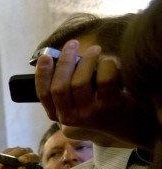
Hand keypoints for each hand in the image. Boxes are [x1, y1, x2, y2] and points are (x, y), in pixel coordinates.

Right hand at [35, 40, 156, 146]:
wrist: (126, 124)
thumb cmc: (98, 105)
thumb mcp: (76, 102)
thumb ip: (66, 84)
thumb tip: (60, 56)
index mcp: (58, 114)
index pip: (44, 94)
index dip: (42, 74)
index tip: (45, 56)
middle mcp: (70, 117)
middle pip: (60, 87)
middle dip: (65, 61)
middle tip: (73, 44)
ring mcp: (89, 113)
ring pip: (80, 82)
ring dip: (87, 60)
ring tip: (94, 50)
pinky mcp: (109, 106)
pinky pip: (104, 79)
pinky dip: (106, 65)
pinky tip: (109, 63)